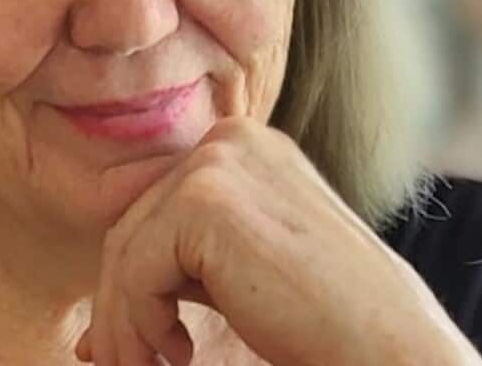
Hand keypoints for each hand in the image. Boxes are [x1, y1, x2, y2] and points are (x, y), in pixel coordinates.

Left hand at [75, 117, 481, 365]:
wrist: (387, 346)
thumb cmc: (325, 319)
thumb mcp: (241, 269)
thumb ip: (180, 266)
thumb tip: (95, 330)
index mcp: (245, 146)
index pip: (154, 205)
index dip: (129, 276)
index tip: (127, 340)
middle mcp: (231, 139)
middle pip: (133, 223)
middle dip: (120, 303)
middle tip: (122, 360)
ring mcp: (219, 163)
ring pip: (127, 249)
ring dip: (125, 323)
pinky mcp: (206, 202)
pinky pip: (137, 270)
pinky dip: (141, 324)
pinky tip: (181, 355)